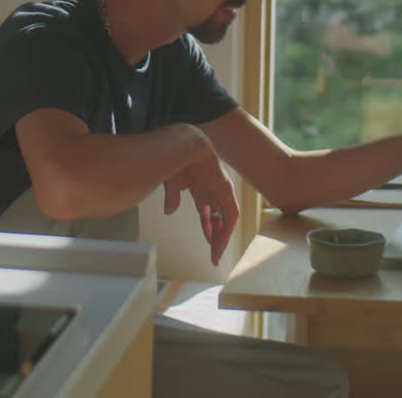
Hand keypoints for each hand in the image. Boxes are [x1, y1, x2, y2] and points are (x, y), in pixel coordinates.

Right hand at [163, 130, 238, 265]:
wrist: (183, 144)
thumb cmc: (176, 159)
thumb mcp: (172, 185)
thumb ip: (172, 198)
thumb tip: (170, 212)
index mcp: (200, 191)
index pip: (207, 215)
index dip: (207, 230)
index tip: (207, 246)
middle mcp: (213, 194)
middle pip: (218, 220)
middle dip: (216, 238)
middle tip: (213, 256)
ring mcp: (221, 192)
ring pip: (226, 220)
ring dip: (222, 238)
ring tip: (216, 254)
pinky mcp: (226, 191)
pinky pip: (231, 215)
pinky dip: (226, 230)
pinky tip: (219, 242)